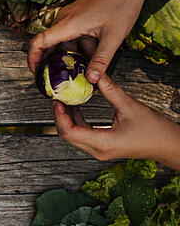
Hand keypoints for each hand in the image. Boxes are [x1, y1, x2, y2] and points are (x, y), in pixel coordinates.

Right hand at [27, 0, 147, 84]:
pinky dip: (78, 48)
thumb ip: (101, 60)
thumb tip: (92, 80)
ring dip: (69, 57)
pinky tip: (91, 57)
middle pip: (48, 45)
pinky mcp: (78, 18)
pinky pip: (72, 36)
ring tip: (79, 72)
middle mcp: (64, 20)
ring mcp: (70, 18)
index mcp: (67, 24)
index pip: (38, 43)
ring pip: (63, 42)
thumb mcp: (113, 37)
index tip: (36, 74)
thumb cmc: (121, 4)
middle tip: (57, 81)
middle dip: (51, 64)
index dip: (32, 60)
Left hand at [52, 74, 179, 168]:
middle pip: (67, 135)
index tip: (57, 100)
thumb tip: (95, 75)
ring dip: (67, 118)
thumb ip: (110, 90)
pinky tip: (76, 107)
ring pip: (74, 136)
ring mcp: (99, 150)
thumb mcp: (130, 106)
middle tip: (57, 97)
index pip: (69, 132)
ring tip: (64, 100)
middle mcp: (97, 150)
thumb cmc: (155, 130)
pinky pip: (83, 135)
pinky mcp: (103, 147)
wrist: (169, 145)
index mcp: (102, 143)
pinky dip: (77, 121)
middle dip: (59, 116)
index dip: (59, 115)